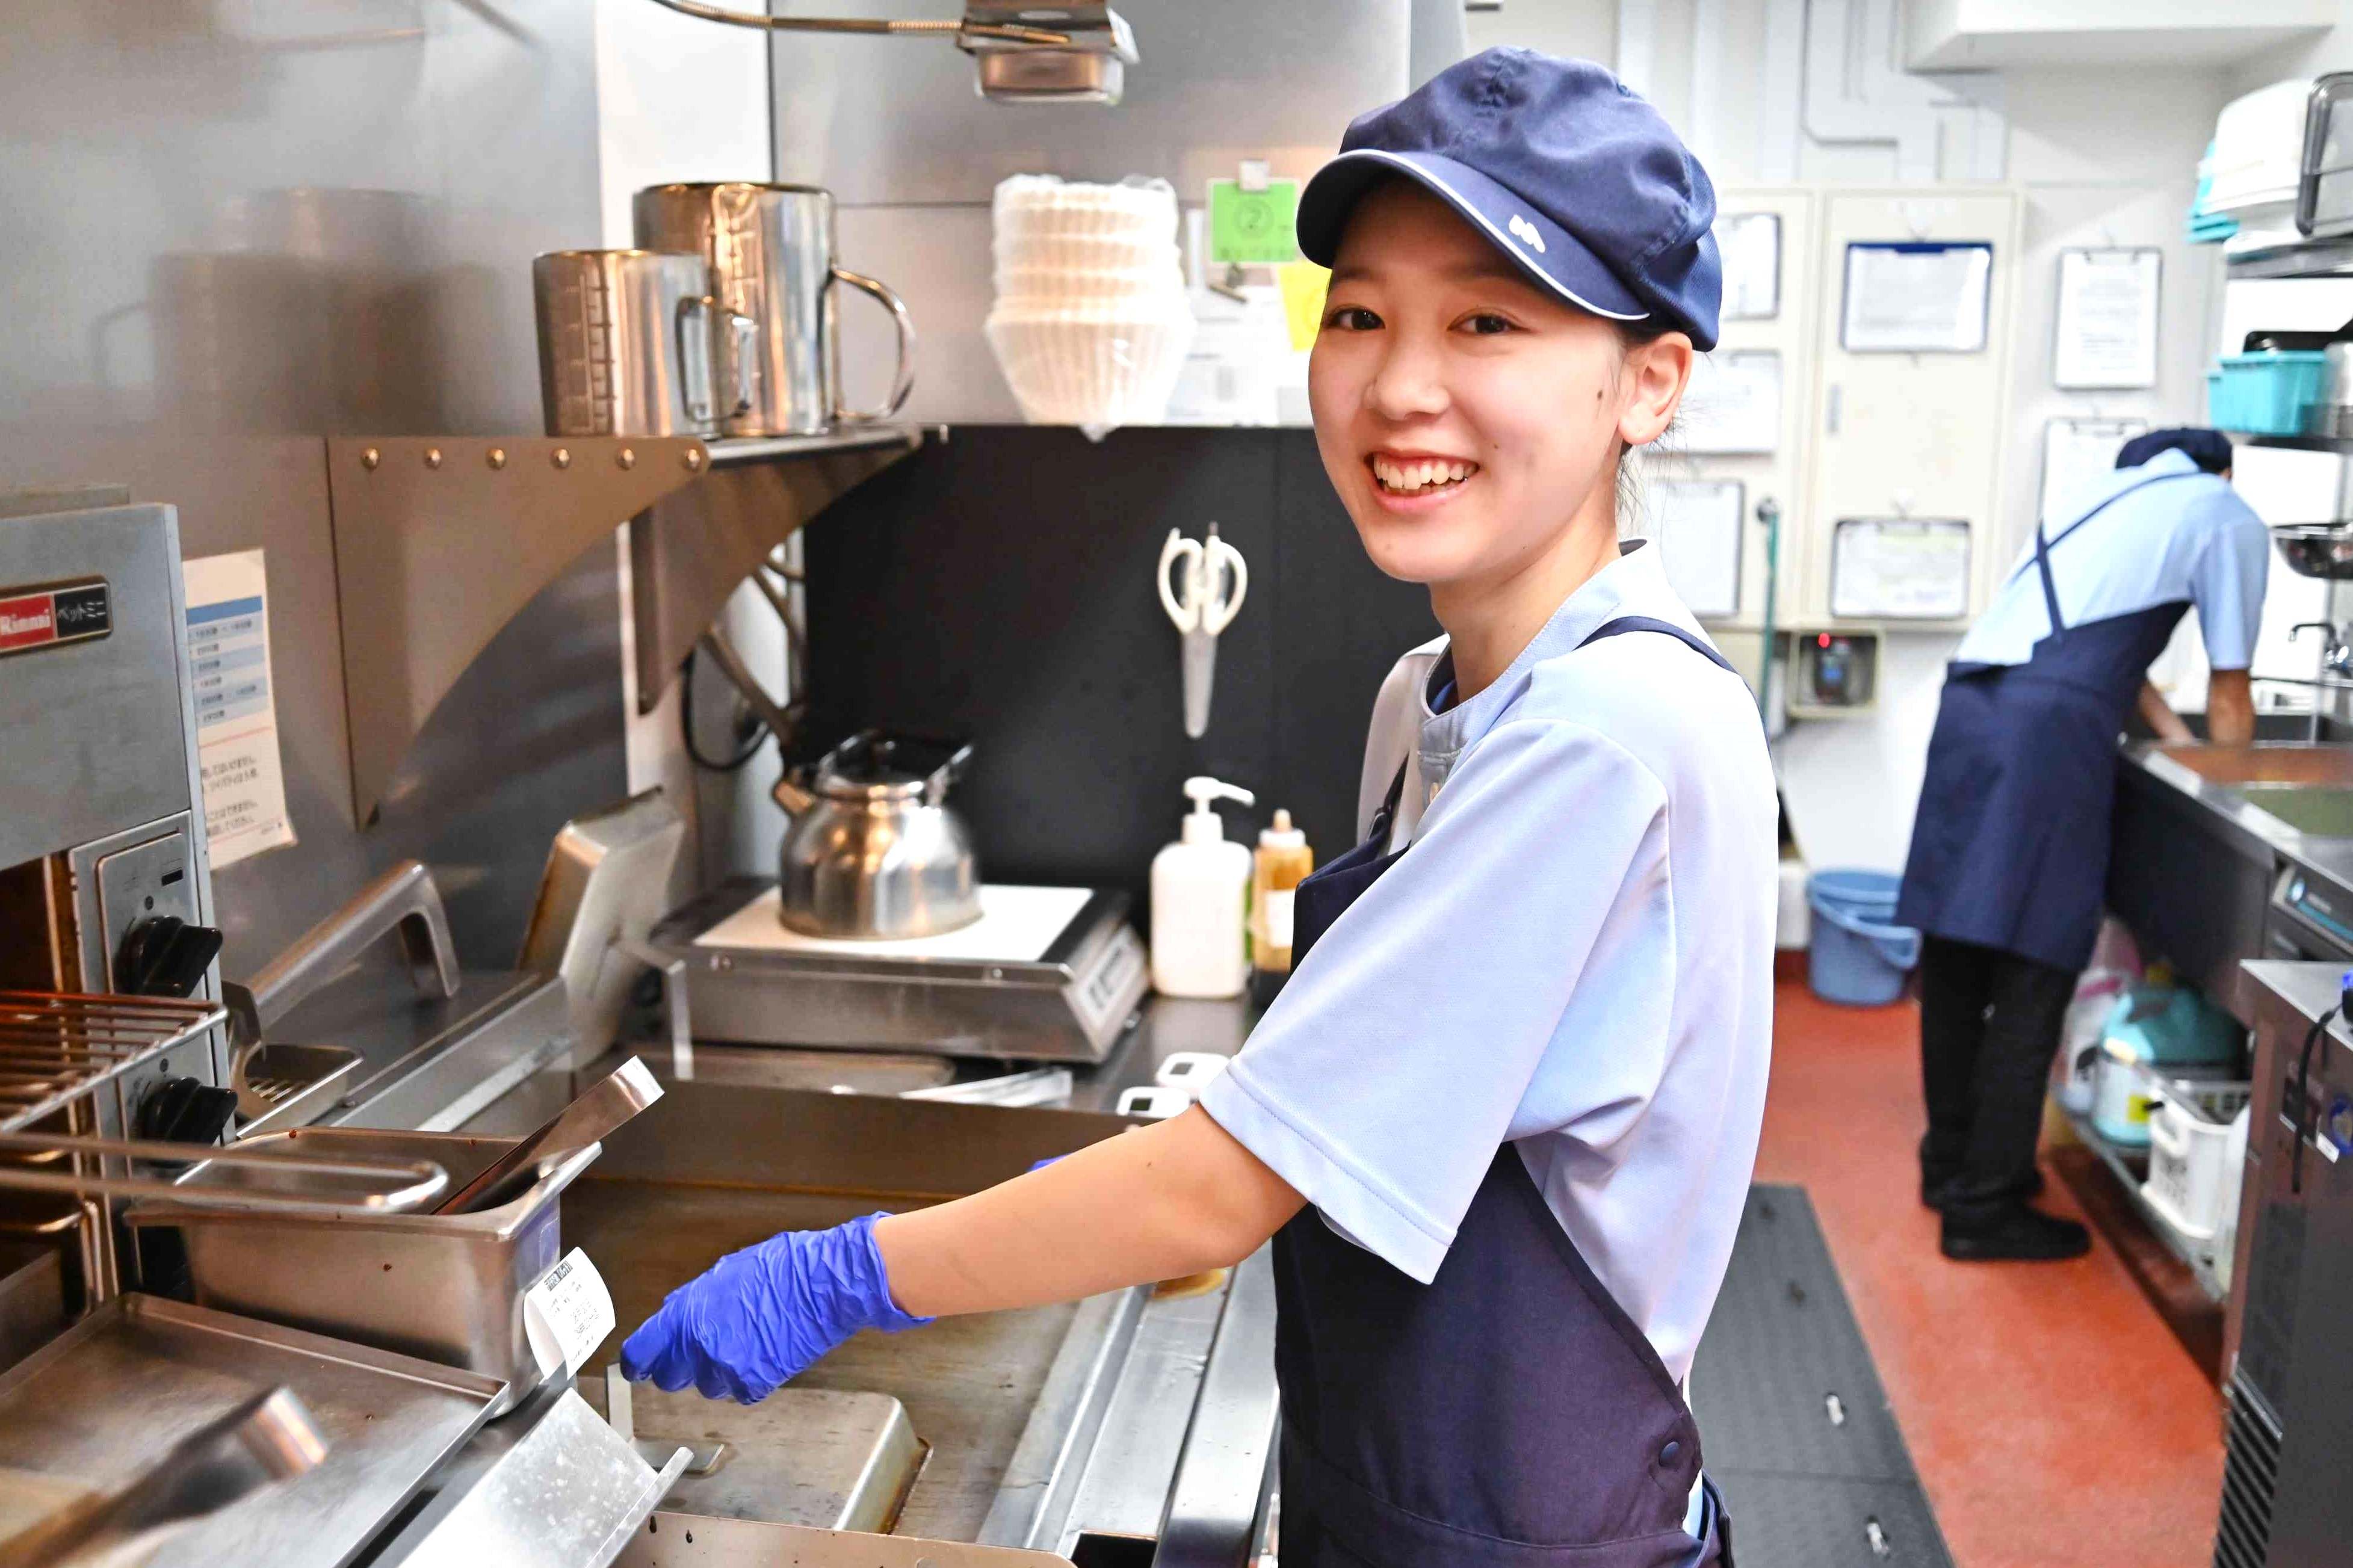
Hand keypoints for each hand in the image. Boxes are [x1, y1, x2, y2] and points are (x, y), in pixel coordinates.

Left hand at [618, 1214, 929, 1402]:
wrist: (827, 1284)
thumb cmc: (785, 1267)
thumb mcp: (728, 1270)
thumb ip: (695, 1300)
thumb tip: (675, 1315)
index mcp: (687, 1312)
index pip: (641, 1352)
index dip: (637, 1363)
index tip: (638, 1368)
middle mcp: (700, 1345)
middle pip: (669, 1378)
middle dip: (680, 1367)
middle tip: (700, 1352)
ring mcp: (727, 1368)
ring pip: (706, 1386)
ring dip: (718, 1372)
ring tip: (746, 1344)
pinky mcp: (755, 1384)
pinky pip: (739, 1392)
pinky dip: (749, 1379)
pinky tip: (765, 1354)